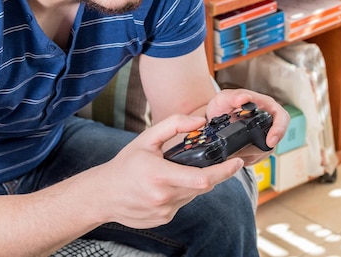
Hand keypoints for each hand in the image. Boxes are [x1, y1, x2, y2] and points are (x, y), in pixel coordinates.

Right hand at [96, 114, 243, 228]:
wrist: (103, 195)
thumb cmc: (125, 165)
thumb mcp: (146, 138)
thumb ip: (174, 124)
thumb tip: (200, 121)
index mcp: (160, 175)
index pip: (202, 178)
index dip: (224, 172)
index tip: (238, 163)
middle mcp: (164, 197)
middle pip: (203, 187)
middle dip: (212, 174)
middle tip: (213, 163)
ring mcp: (165, 211)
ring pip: (193, 195)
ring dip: (193, 184)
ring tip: (175, 172)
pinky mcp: (164, 219)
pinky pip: (182, 204)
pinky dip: (181, 193)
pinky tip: (165, 186)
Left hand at [205, 88, 290, 165]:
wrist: (212, 117)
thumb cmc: (221, 104)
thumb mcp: (224, 98)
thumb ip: (234, 97)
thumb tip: (245, 98)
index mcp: (266, 106)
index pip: (282, 118)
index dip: (279, 130)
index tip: (271, 141)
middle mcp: (268, 121)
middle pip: (274, 139)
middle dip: (259, 148)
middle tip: (243, 151)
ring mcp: (263, 135)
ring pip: (265, 151)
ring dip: (249, 154)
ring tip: (234, 151)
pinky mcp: (257, 147)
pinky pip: (256, 157)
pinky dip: (245, 157)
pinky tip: (235, 153)